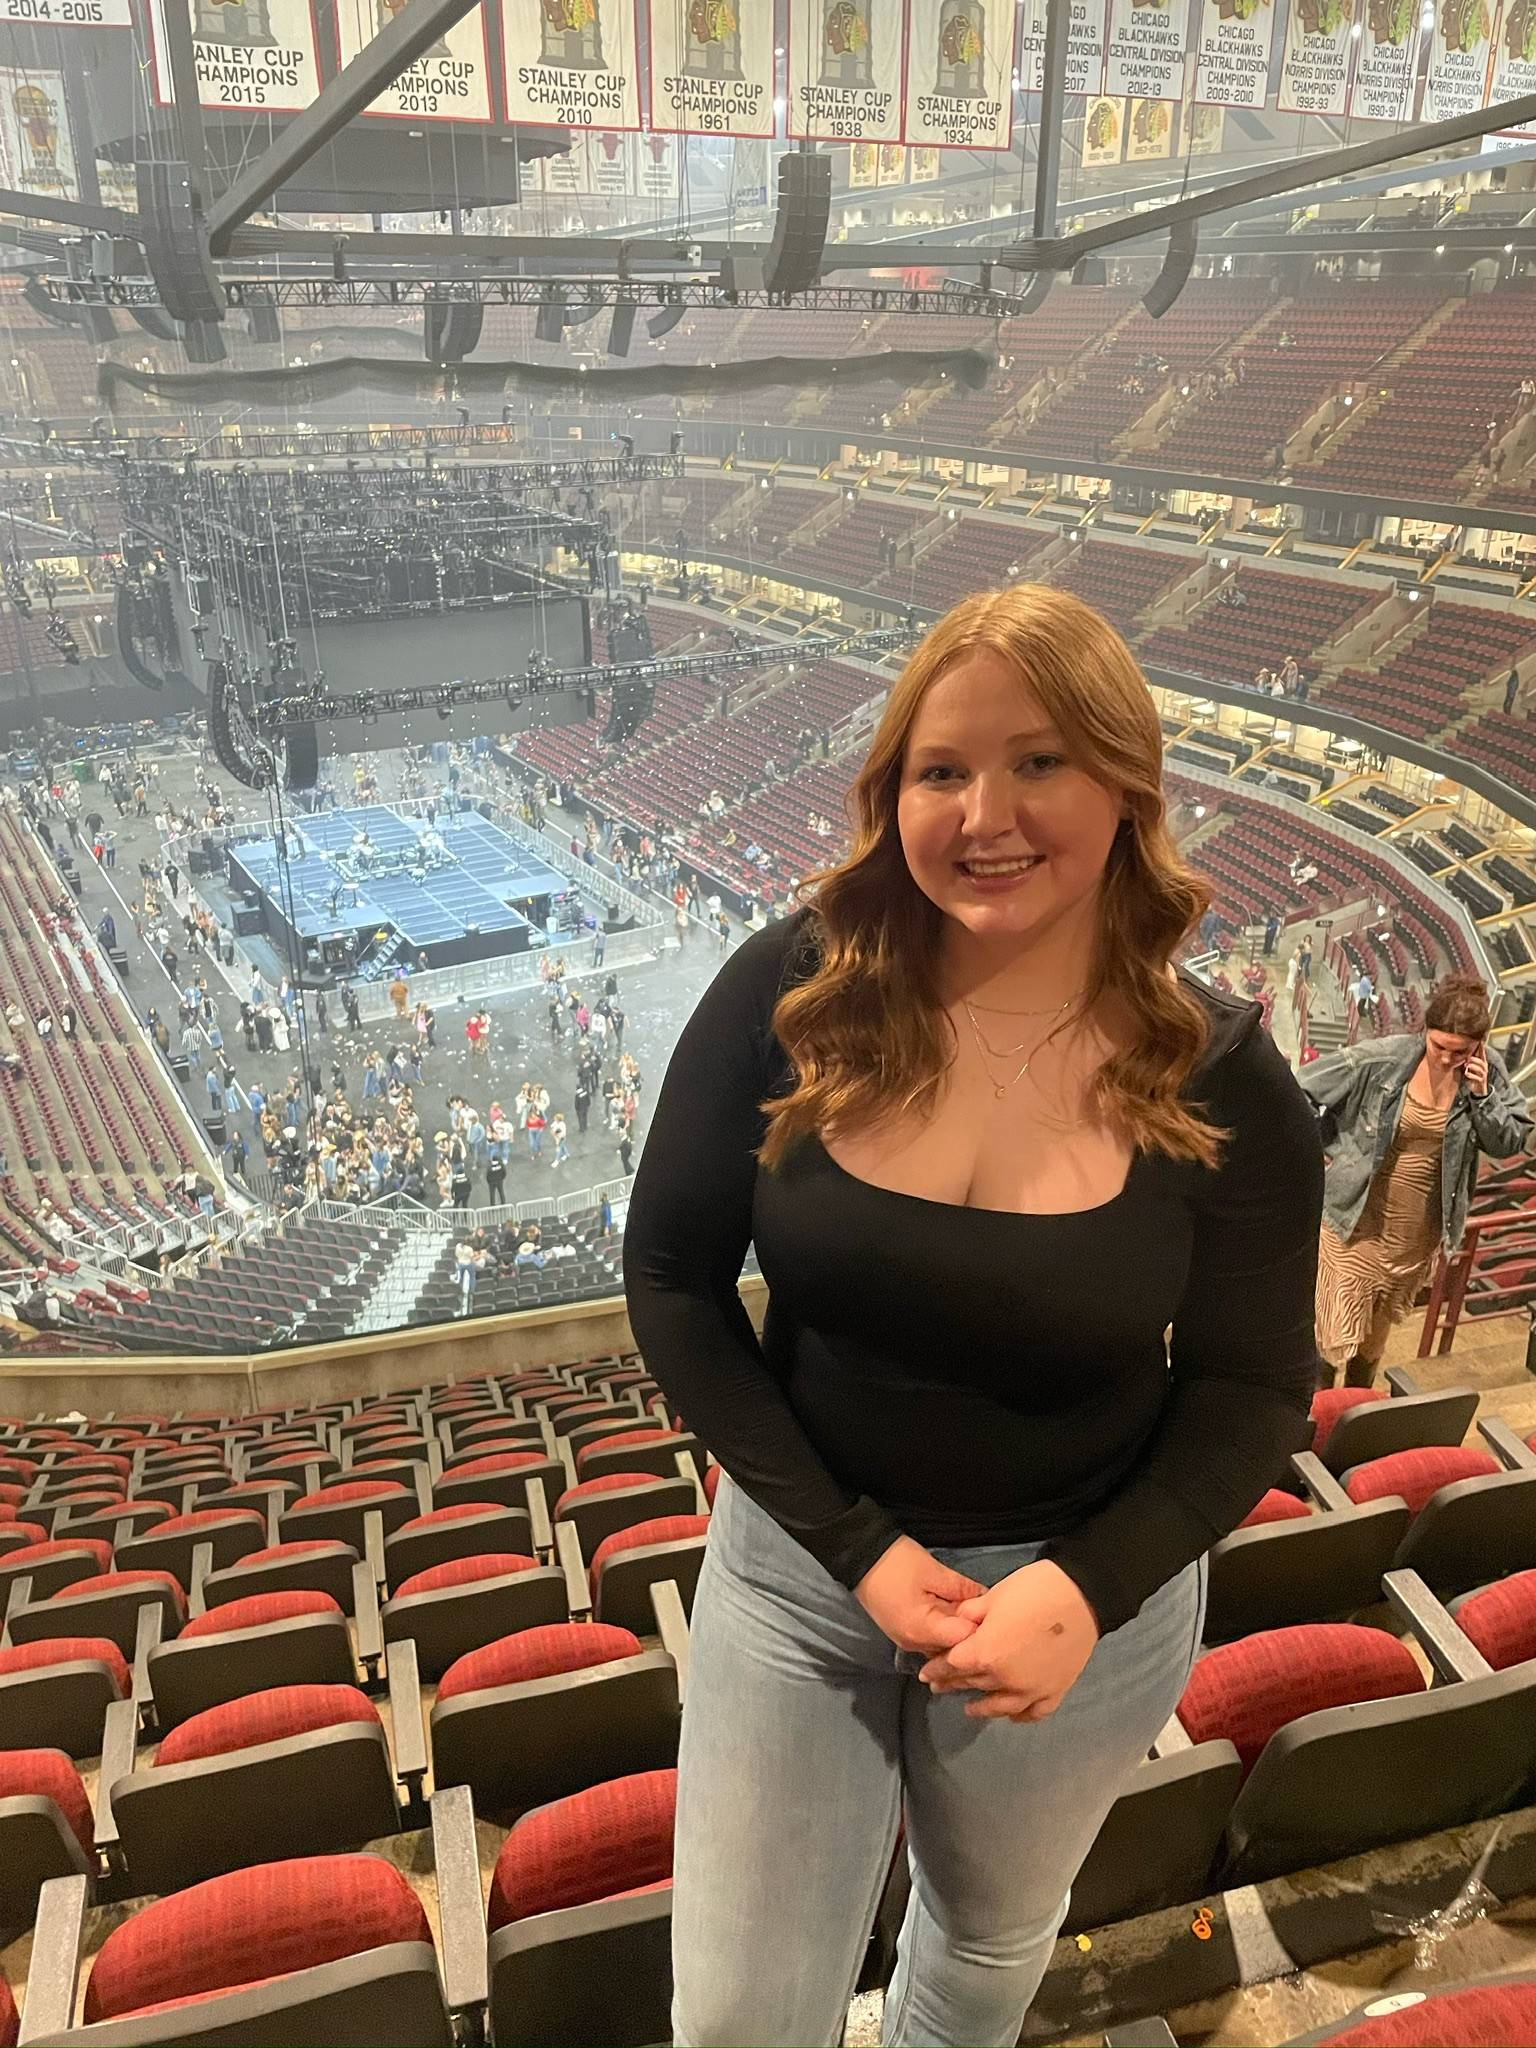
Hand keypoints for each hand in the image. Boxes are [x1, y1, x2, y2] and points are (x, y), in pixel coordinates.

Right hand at [854, 1536, 987, 1655]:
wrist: (859, 1557)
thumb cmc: (896, 1563)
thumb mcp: (933, 1571)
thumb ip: (962, 1588)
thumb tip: (986, 1598)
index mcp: (923, 1631)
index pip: (963, 1641)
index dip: (981, 1626)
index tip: (993, 1611)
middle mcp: (914, 1644)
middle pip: (953, 1646)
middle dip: (971, 1630)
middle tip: (987, 1609)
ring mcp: (907, 1640)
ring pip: (942, 1643)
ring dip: (957, 1628)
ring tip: (972, 1608)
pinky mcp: (903, 1631)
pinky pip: (931, 1637)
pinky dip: (944, 1626)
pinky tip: (953, 1610)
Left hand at [918, 1559, 1100, 1722]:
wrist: (1082, 1595)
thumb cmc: (1033, 1589)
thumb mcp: (994, 1596)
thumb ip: (971, 1614)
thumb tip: (959, 1624)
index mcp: (985, 1654)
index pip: (953, 1665)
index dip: (937, 1668)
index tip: (925, 1672)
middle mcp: (1005, 1680)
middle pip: (973, 1684)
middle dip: (952, 1684)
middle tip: (938, 1686)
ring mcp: (1032, 1690)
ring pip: (1000, 1706)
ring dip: (981, 1708)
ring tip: (969, 1708)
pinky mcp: (1055, 1692)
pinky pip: (1033, 1712)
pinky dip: (1020, 1716)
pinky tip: (1011, 1716)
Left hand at [1464, 1046, 1489, 1096]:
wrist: (1478, 1089)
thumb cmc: (1473, 1075)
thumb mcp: (1469, 1067)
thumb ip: (1466, 1061)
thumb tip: (1457, 1053)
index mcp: (1482, 1063)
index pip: (1482, 1054)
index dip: (1482, 1048)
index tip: (1481, 1041)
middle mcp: (1484, 1068)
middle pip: (1481, 1062)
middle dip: (1474, 1059)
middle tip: (1467, 1058)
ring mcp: (1483, 1075)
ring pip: (1480, 1069)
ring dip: (1473, 1066)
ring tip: (1466, 1065)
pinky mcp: (1481, 1081)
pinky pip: (1477, 1078)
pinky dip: (1471, 1075)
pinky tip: (1466, 1073)